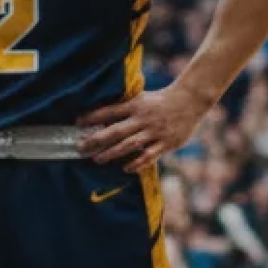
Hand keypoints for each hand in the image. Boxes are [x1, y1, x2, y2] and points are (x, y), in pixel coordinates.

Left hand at [78, 81, 208, 171]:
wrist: (190, 101)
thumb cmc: (161, 100)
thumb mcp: (141, 98)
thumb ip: (125, 107)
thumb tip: (101, 115)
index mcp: (135, 105)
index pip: (110, 111)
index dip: (93, 117)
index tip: (77, 123)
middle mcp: (143, 118)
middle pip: (116, 131)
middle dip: (96, 140)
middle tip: (81, 148)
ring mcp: (154, 131)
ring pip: (130, 144)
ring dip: (112, 153)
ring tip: (97, 159)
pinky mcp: (166, 143)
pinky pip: (149, 155)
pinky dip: (137, 163)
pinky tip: (126, 168)